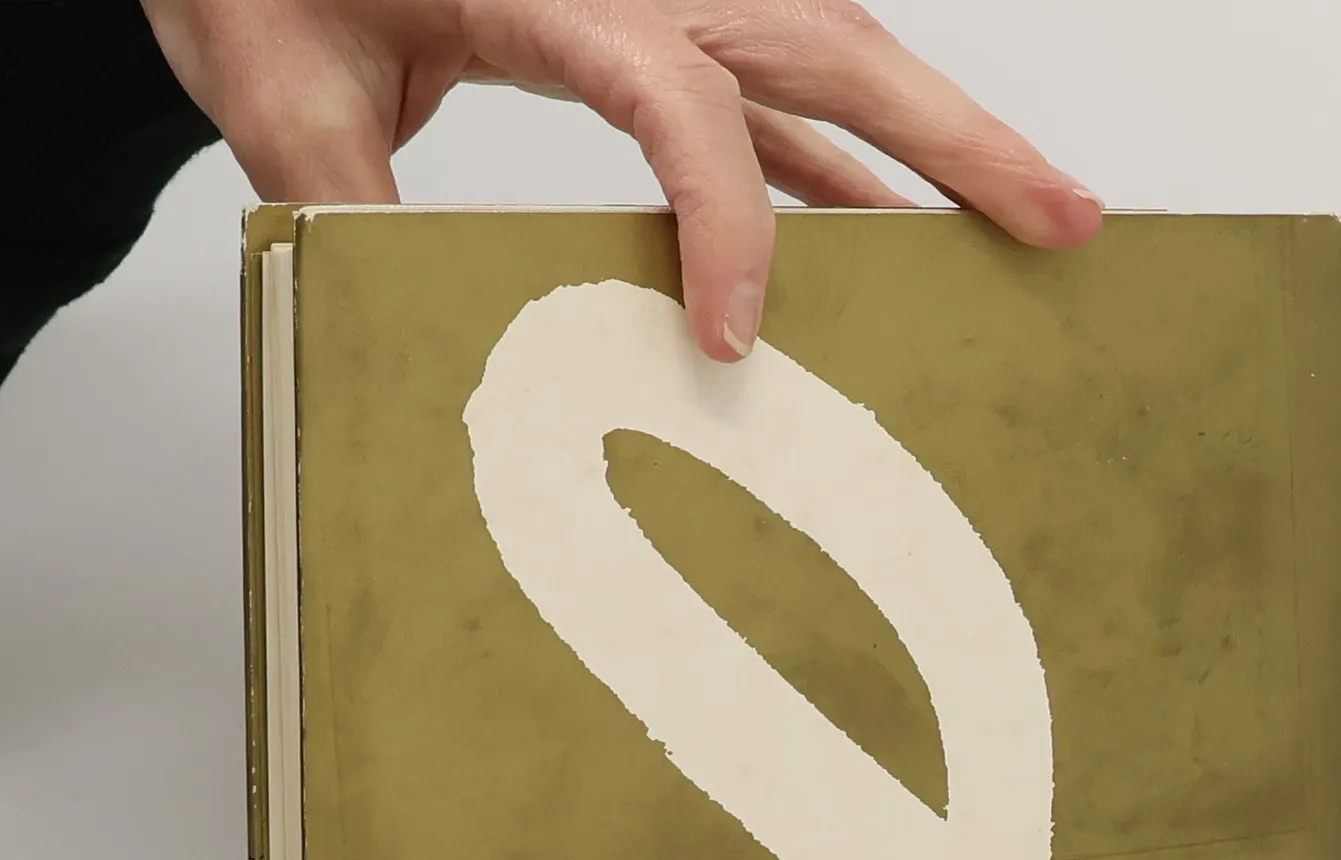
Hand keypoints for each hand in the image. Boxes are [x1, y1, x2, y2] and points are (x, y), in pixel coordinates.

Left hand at [139, 0, 1102, 359]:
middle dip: (958, 139)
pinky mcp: (642, 12)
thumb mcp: (274, 89)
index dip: (728, 218)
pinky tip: (883, 227)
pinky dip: (831, 162)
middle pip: (828, 45)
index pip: (679, 94)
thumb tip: (430, 346)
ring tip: (1032, 220)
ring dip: (933, 144)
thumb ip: (355, 214)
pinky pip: (764, 91)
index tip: (732, 343)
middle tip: (1065, 220)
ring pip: (826, 57)